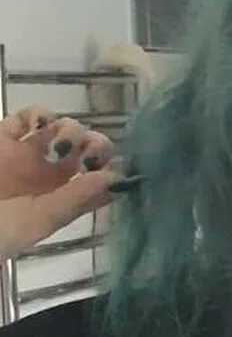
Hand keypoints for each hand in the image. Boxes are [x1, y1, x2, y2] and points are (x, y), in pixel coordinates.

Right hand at [0, 105, 116, 259]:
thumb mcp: (39, 221)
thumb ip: (75, 201)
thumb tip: (113, 180)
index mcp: (68, 197)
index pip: (104, 179)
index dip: (115, 171)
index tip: (115, 173)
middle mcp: (55, 173)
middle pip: (91, 148)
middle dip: (97, 146)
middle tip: (89, 157)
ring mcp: (31, 152)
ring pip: (66, 128)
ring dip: (71, 131)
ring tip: (56, 147)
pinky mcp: (6, 135)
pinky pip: (30, 115)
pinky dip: (40, 114)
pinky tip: (38, 126)